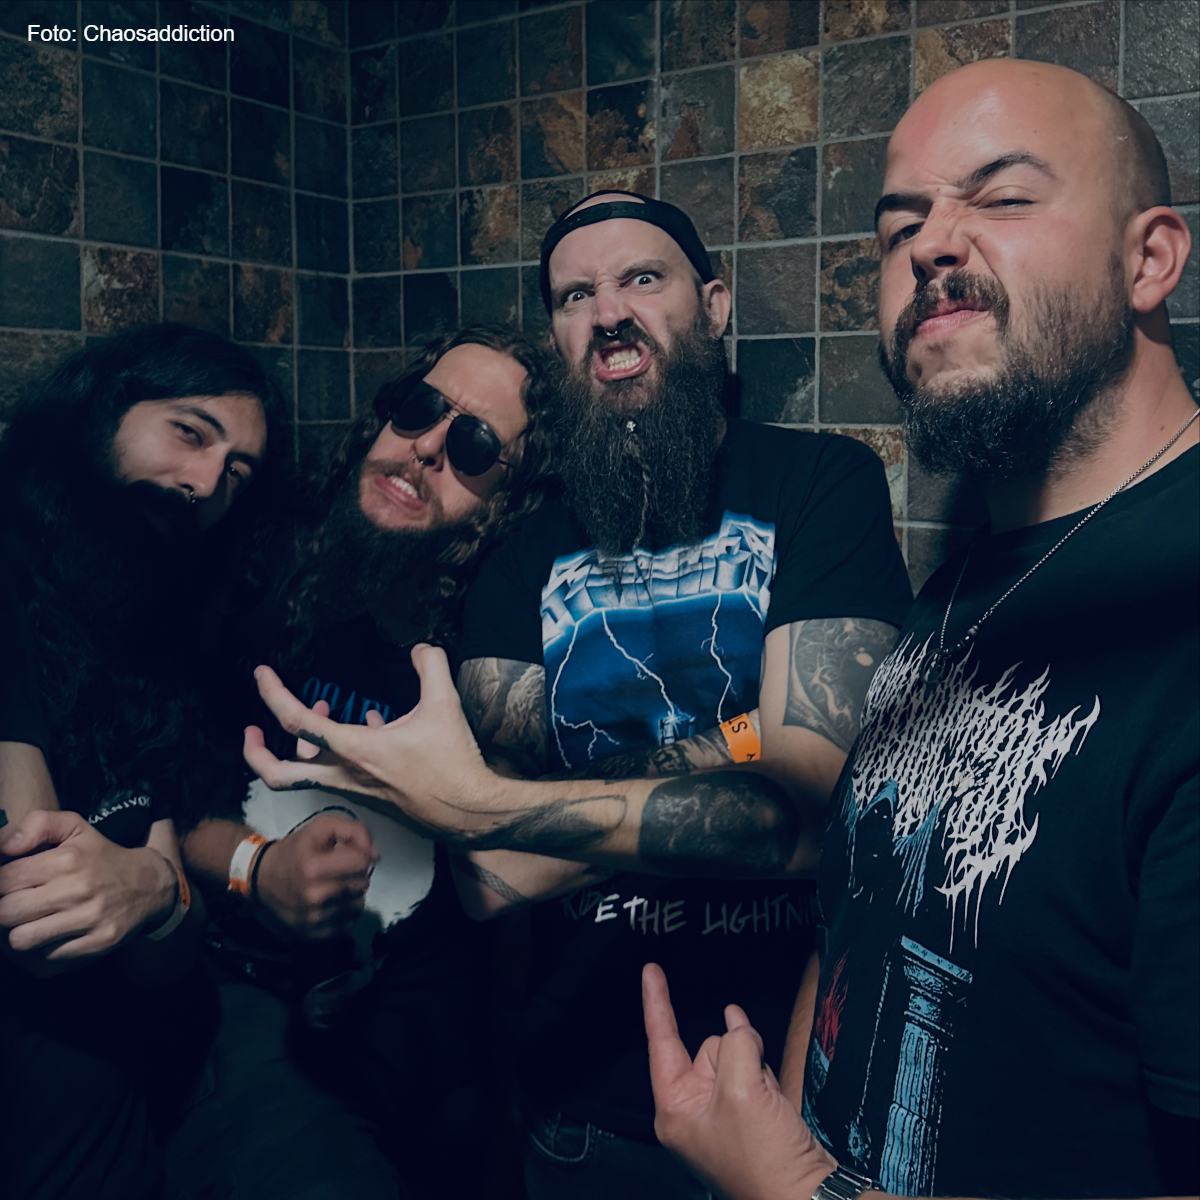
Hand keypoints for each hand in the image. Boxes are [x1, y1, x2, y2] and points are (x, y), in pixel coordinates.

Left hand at [0, 810, 176, 961]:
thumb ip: (38, 824)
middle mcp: (78, 890)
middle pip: (6, 912)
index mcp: (68, 859)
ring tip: (27, 924)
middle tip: (16, 905)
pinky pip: (45, 960)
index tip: (9, 886)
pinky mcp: (97, 944)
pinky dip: (38, 953)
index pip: (4, 879)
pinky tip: (46, 938)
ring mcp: (88, 920)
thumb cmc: (101, 857)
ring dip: (18, 933)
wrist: (150, 885)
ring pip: (20, 940)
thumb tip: (5, 848)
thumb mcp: (76, 828)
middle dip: (5, 909)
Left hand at [244, 644, 496, 838]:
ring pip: (307, 777)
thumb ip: (431, 667)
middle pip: (280, 775)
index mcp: (355, 749)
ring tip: (319, 715)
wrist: (469, 813)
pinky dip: (339, 751)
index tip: (261, 673)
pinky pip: (339, 775)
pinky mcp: (370, 798)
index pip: (296, 722)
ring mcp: (356, 790)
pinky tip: (368, 725)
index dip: (272, 694)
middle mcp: (346, 774)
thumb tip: (421, 647)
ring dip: (302, 746)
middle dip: (256, 754)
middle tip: (250, 731)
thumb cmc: (454, 764)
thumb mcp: (445, 705)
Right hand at [255, 811, 376, 938]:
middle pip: (362, 884)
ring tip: (335, 884)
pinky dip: (343, 912)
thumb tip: (376, 855)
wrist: (263, 876)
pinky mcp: (312, 933)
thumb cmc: (296, 850)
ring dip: (352, 893)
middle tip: (340, 869)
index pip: (362, 863)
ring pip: (358, 905)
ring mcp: (312, 918)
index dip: (361, 854)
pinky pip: (346, 924)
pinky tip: (331, 901)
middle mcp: (313, 896)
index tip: (350, 853)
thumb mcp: (322, 828)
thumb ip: (354, 831)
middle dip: (356, 874)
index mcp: (313, 867)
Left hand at [643, 963, 836, 1199]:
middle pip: (708, 1048)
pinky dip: (760, 1067)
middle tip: (755, 1090)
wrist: (806, 1198)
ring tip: (767, 1103)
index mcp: (675, 1110)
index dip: (657, 1002)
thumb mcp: (742, 1089)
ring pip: (734, 1056)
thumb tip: (740, 1030)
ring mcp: (720, 1114)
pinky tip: (761, 1067)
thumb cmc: (763, 1159)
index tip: (649, 970)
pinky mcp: (747, 1115)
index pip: (662, 1042)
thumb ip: (736, 1045)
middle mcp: (692, 1111)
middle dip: (735, 1053)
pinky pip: (750, 1072)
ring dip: (755, 1067)